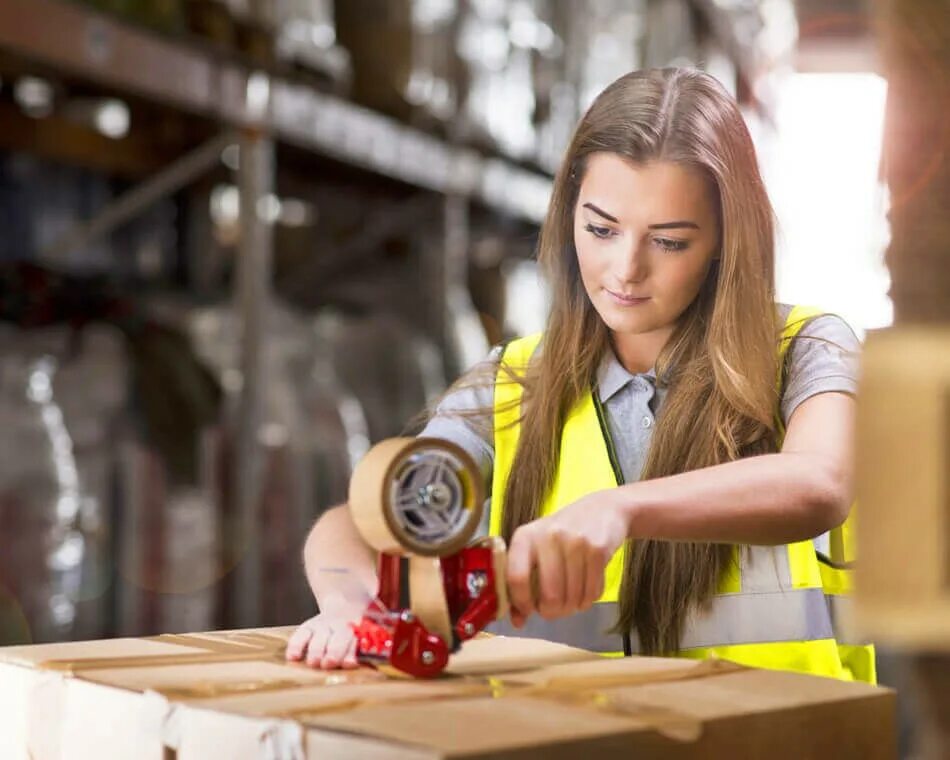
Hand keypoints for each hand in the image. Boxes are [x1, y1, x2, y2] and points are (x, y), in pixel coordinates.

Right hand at [285, 603, 364, 668]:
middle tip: (328, 663)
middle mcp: (339, 627)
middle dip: (333, 651)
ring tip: (312, 663)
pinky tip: (292, 657)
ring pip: (319, 636)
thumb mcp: (355, 642)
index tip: (349, 663)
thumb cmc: (348, 637)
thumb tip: (350, 663)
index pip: (354, 642)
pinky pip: (300, 635)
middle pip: (338, 638)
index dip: (350, 653)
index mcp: (354, 632)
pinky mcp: (307, 627)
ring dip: (316, 650)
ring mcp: (322, 625)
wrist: (341, 610)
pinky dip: (296, 646)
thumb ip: (352, 653)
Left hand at [506, 489, 628, 626]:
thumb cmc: (561, 535)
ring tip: (572, 600)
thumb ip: (523, 584)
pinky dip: (589, 600)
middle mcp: (548, 536)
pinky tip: (586, 592)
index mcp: (524, 537)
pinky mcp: (597, 549)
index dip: (522, 603)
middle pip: (549, 595)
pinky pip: (592, 591)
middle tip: (556, 609)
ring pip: (572, 597)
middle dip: (553, 611)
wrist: (601, 509)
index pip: (516, 578)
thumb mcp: (536, 550)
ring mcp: (574, 541)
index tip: (530, 610)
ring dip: (573, 607)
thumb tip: (517, 622)